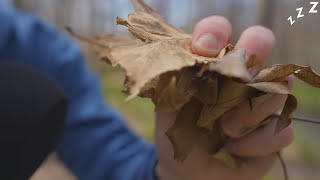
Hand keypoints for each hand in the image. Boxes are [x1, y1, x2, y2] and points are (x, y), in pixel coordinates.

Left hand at [155, 16, 293, 179]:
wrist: (185, 168)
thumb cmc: (178, 131)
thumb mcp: (170, 105)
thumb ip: (179, 80)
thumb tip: (197, 54)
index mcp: (213, 64)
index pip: (219, 31)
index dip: (215, 31)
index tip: (205, 47)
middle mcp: (241, 76)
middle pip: (261, 42)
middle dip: (253, 53)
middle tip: (239, 77)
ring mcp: (261, 101)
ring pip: (278, 87)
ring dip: (251, 111)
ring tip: (227, 129)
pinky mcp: (272, 132)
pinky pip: (282, 129)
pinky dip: (259, 141)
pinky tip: (235, 148)